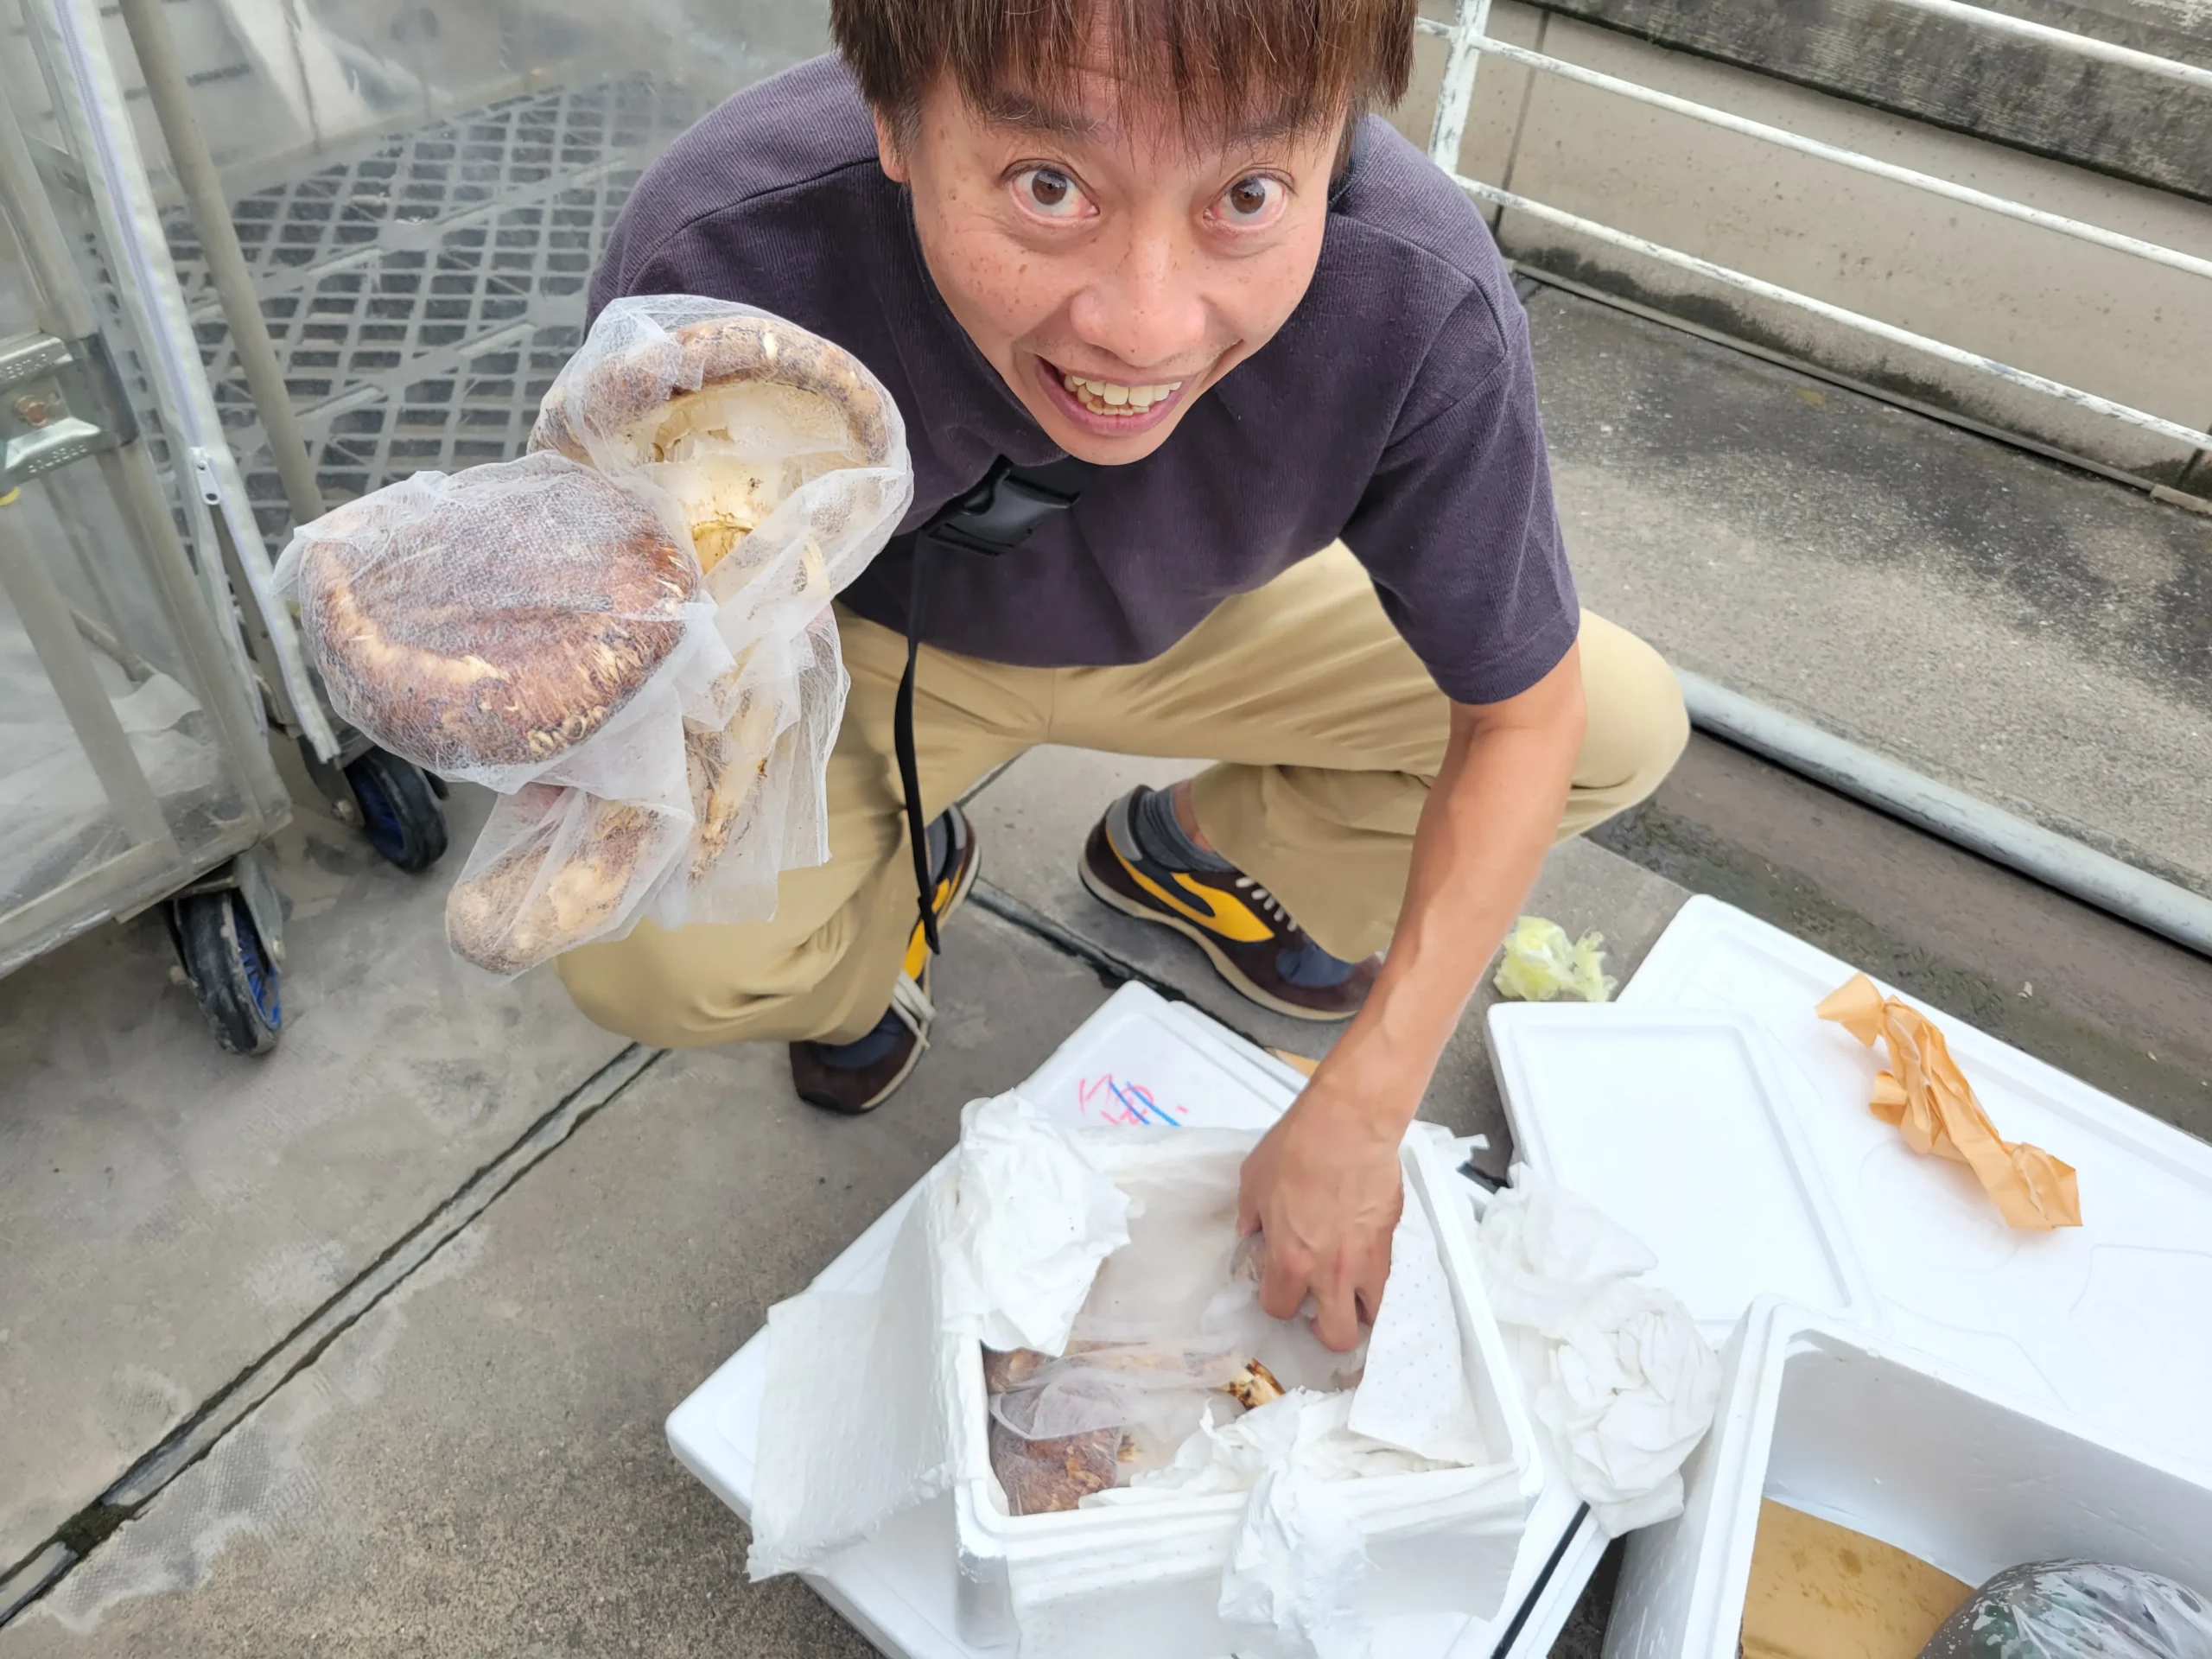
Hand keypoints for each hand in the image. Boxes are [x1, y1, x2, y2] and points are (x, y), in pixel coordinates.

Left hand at [1236, 1076, 1405, 1352]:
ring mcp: (1367, 1259)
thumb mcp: (1253, 1181)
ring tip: (1348, 1290)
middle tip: (1319, 1309)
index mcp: (1290, 1262)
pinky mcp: (1389, 1239)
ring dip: (1358, 1310)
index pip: (1279, 1309)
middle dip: (1326, 1331)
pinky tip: (1362, 1254)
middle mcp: (1331, 1273)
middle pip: (1337, 1336)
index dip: (1275, 1301)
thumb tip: (1252, 1231)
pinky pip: (1384, 1275)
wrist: (1349, 1124)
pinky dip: (1373, 1276)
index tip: (1276, 1286)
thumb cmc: (1296, 1149)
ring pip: (1372, 1314)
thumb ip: (1251, 1216)